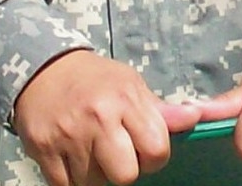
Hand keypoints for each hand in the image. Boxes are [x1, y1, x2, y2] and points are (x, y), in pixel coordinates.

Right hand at [13, 51, 193, 185]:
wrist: (44, 68)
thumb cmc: (96, 80)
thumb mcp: (130, 85)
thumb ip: (161, 110)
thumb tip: (196, 117)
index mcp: (125, 98)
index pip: (157, 151)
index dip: (153, 155)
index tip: (140, 145)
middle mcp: (98, 116)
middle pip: (126, 176)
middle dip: (124, 170)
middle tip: (114, 152)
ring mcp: (69, 135)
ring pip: (95, 185)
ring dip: (95, 174)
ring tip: (89, 148)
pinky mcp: (44, 149)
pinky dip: (71, 179)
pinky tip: (72, 156)